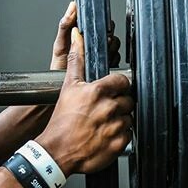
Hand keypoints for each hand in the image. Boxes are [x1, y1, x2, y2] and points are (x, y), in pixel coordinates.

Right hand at [37, 28, 133, 175]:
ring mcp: (116, 126)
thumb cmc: (61, 121)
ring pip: (129, 117)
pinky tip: (106, 135)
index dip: (118, 85)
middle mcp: (109, 108)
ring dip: (120, 119)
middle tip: (105, 109)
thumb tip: (77, 36)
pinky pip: (129, 134)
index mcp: (98, 91)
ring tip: (104, 123)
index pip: (123, 80)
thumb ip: (77, 60)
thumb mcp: (68, 87)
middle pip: (128, 99)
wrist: (57, 152)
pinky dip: (120, 135)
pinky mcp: (120, 143)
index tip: (113, 90)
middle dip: (118, 103)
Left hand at [50, 1, 120, 69]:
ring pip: (114, 43)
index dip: (97, 19)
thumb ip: (65, 25)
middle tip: (96, 41)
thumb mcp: (59, 44)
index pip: (94, 21)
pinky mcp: (107, 64)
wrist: (63, 86)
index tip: (96, 22)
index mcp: (82, 35)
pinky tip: (104, 61)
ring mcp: (101, 53)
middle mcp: (93, 43)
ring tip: (98, 53)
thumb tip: (72, 7)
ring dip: (109, 46)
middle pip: (108, 30)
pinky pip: (117, 56)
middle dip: (105, 34)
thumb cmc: (59, 67)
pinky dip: (113, 57)